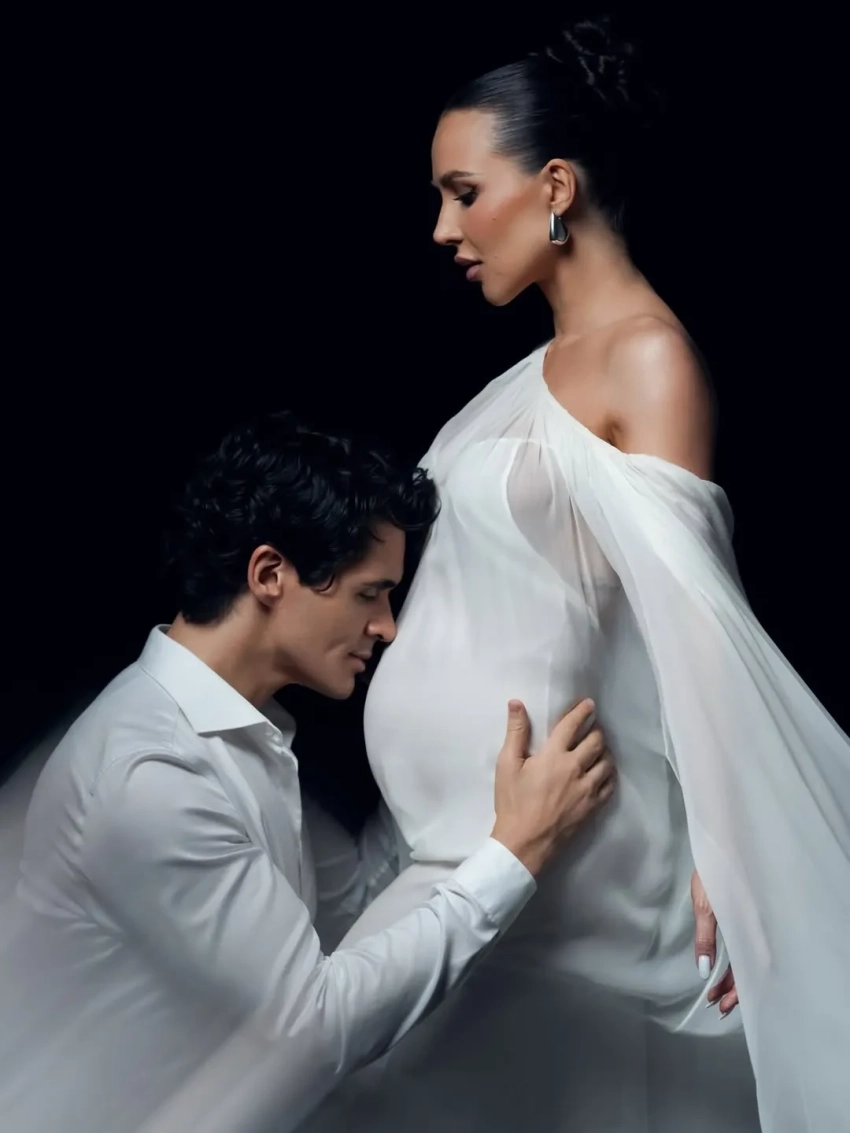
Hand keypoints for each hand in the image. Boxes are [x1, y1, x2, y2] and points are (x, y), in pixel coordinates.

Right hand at [491, 699, 615, 876]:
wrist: (525, 843)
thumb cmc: (512, 802)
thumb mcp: (507, 765)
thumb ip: (515, 732)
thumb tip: (516, 703)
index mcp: (553, 755)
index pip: (572, 725)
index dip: (581, 711)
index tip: (588, 704)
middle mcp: (575, 768)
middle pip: (596, 741)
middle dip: (596, 730)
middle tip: (593, 726)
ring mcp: (587, 789)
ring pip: (606, 762)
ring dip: (605, 750)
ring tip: (600, 747)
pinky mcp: (592, 806)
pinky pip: (610, 785)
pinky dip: (609, 774)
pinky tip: (604, 772)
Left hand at [691, 869, 738, 1016]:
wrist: (721, 846)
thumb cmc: (715, 872)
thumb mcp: (706, 905)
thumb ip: (706, 938)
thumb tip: (704, 970)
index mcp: (748, 928)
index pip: (747, 969)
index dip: (736, 990)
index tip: (722, 1006)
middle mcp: (751, 929)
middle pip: (747, 967)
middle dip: (734, 989)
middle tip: (718, 1006)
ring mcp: (747, 924)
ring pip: (744, 959)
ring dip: (732, 977)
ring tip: (716, 993)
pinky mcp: (741, 918)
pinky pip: (741, 946)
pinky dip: (732, 961)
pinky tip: (720, 968)